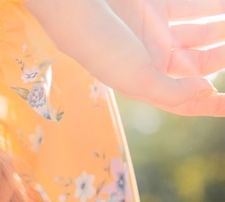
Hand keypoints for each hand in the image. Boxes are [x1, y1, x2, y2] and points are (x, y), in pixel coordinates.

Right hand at [25, 0, 224, 115]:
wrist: (78, 9)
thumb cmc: (103, 48)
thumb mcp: (137, 79)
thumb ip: (172, 92)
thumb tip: (205, 92)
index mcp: (148, 82)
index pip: (185, 99)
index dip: (210, 104)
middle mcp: (154, 59)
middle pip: (200, 64)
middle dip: (223, 57)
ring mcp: (156, 33)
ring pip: (200, 33)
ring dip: (221, 29)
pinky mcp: (154, 8)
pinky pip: (190, 7)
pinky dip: (208, 6)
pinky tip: (221, 6)